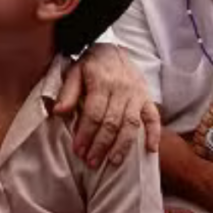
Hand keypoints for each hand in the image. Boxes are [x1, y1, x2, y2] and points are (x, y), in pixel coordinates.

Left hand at [53, 43, 160, 167]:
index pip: (94, 113)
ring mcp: (137, 94)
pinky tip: (150, 151)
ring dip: (122, 145)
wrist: (113, 50)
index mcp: (102, 82)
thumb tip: (57, 112)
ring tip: (113, 162)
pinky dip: (154, 134)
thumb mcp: (74, 72)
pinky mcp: (147, 98)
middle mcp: (122, 89)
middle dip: (101, 144)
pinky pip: (154, 117)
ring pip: (132, 124)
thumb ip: (67, 92)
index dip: (85, 133)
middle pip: (112, 122)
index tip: (78, 150)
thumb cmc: (91, 64)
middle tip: (91, 162)